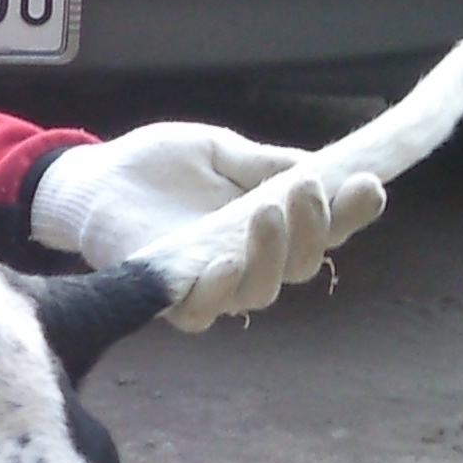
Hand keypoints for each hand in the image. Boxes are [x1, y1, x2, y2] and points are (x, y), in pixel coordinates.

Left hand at [30, 123, 386, 328]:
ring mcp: (212, 283)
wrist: (94, 178)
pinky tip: (223, 262)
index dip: (351, 213)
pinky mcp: (172, 297)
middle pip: (303, 265)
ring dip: (273, 253)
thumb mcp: (220, 152)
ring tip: (266, 211)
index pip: (325, 229)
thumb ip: (265, 164)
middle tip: (307, 188)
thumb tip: (320, 166)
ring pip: (263, 290)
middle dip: (315, 228)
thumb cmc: (159, 164)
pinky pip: (205, 311)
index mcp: (270, 225)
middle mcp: (250, 260)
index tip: (368, 183)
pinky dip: (219, 290)